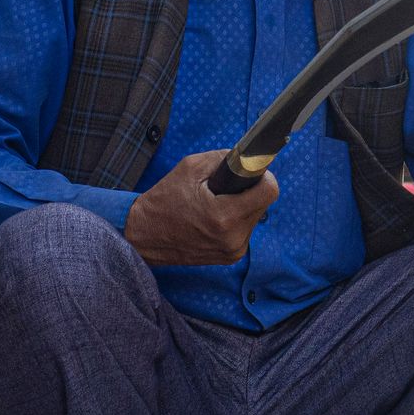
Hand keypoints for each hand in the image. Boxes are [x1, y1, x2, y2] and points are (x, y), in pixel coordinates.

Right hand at [123, 148, 277, 267]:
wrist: (144, 235)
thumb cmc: (163, 200)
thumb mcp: (190, 167)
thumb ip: (223, 159)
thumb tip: (249, 157)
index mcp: (224, 216)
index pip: (269, 191)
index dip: (262, 176)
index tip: (250, 172)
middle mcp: (233, 238)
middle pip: (263, 203)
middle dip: (248, 190)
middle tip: (225, 187)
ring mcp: (233, 250)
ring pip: (255, 216)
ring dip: (242, 205)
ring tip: (215, 203)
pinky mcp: (230, 257)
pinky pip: (245, 229)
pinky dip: (235, 219)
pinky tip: (214, 217)